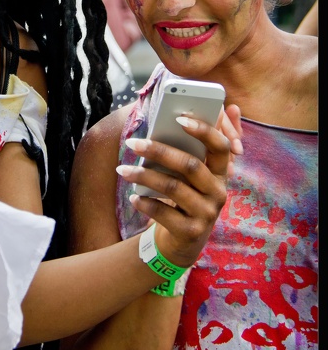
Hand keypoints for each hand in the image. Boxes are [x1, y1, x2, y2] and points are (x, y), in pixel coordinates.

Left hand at [117, 105, 241, 269]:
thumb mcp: (194, 174)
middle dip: (159, 151)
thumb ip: (199, 144)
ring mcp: (206, 214)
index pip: (221, 147)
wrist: (182, 242)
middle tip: (131, 143)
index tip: (179, 118)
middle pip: (191, 165)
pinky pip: (164, 213)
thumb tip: (227, 107)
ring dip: (144, 176)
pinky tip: (133, 197)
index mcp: (221, 173)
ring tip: (122, 170)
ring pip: (173, 188)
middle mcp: (218, 193)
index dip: (204, 131)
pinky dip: (145, 203)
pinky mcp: (191, 232)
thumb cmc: (185, 197)